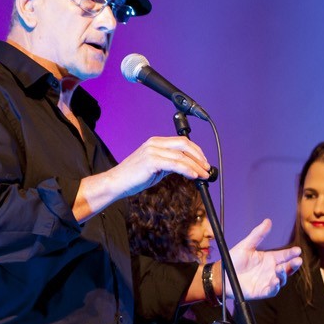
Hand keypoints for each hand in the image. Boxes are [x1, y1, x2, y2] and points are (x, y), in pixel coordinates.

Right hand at [77, 136, 212, 219]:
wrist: (117, 182)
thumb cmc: (135, 176)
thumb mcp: (156, 167)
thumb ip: (170, 164)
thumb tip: (187, 168)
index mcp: (156, 142)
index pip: (182, 142)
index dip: (196, 151)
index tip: (204, 162)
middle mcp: (155, 143)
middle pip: (184, 145)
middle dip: (199, 156)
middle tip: (207, 168)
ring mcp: (153, 151)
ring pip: (181, 156)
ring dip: (196, 166)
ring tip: (204, 175)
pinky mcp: (151, 161)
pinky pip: (175, 164)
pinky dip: (187, 170)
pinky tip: (194, 176)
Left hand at [226, 219, 302, 299]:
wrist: (223, 274)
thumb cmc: (234, 260)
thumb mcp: (246, 245)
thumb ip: (258, 234)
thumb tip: (268, 221)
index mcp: (269, 258)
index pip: (284, 255)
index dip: (291, 253)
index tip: (297, 250)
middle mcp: (271, 270)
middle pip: (287, 268)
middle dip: (293, 264)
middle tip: (298, 260)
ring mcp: (268, 281)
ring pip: (282, 279)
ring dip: (284, 274)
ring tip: (280, 269)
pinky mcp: (262, 291)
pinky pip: (272, 290)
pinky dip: (275, 287)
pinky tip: (275, 281)